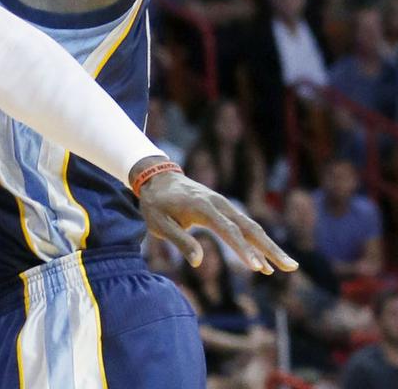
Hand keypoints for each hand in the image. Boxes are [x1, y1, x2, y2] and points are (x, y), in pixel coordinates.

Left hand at [136, 161, 297, 274]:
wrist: (158, 178)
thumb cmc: (156, 203)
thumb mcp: (158, 222)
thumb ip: (179, 240)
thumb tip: (198, 261)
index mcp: (202, 207)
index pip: (228, 230)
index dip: (243, 249)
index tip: (257, 268)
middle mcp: (219, 204)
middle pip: (250, 228)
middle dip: (270, 249)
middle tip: (290, 267)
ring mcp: (224, 205)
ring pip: (252, 227)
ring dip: (270, 247)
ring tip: (289, 267)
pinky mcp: (225, 209)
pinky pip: (245, 227)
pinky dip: (258, 243)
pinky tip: (267, 262)